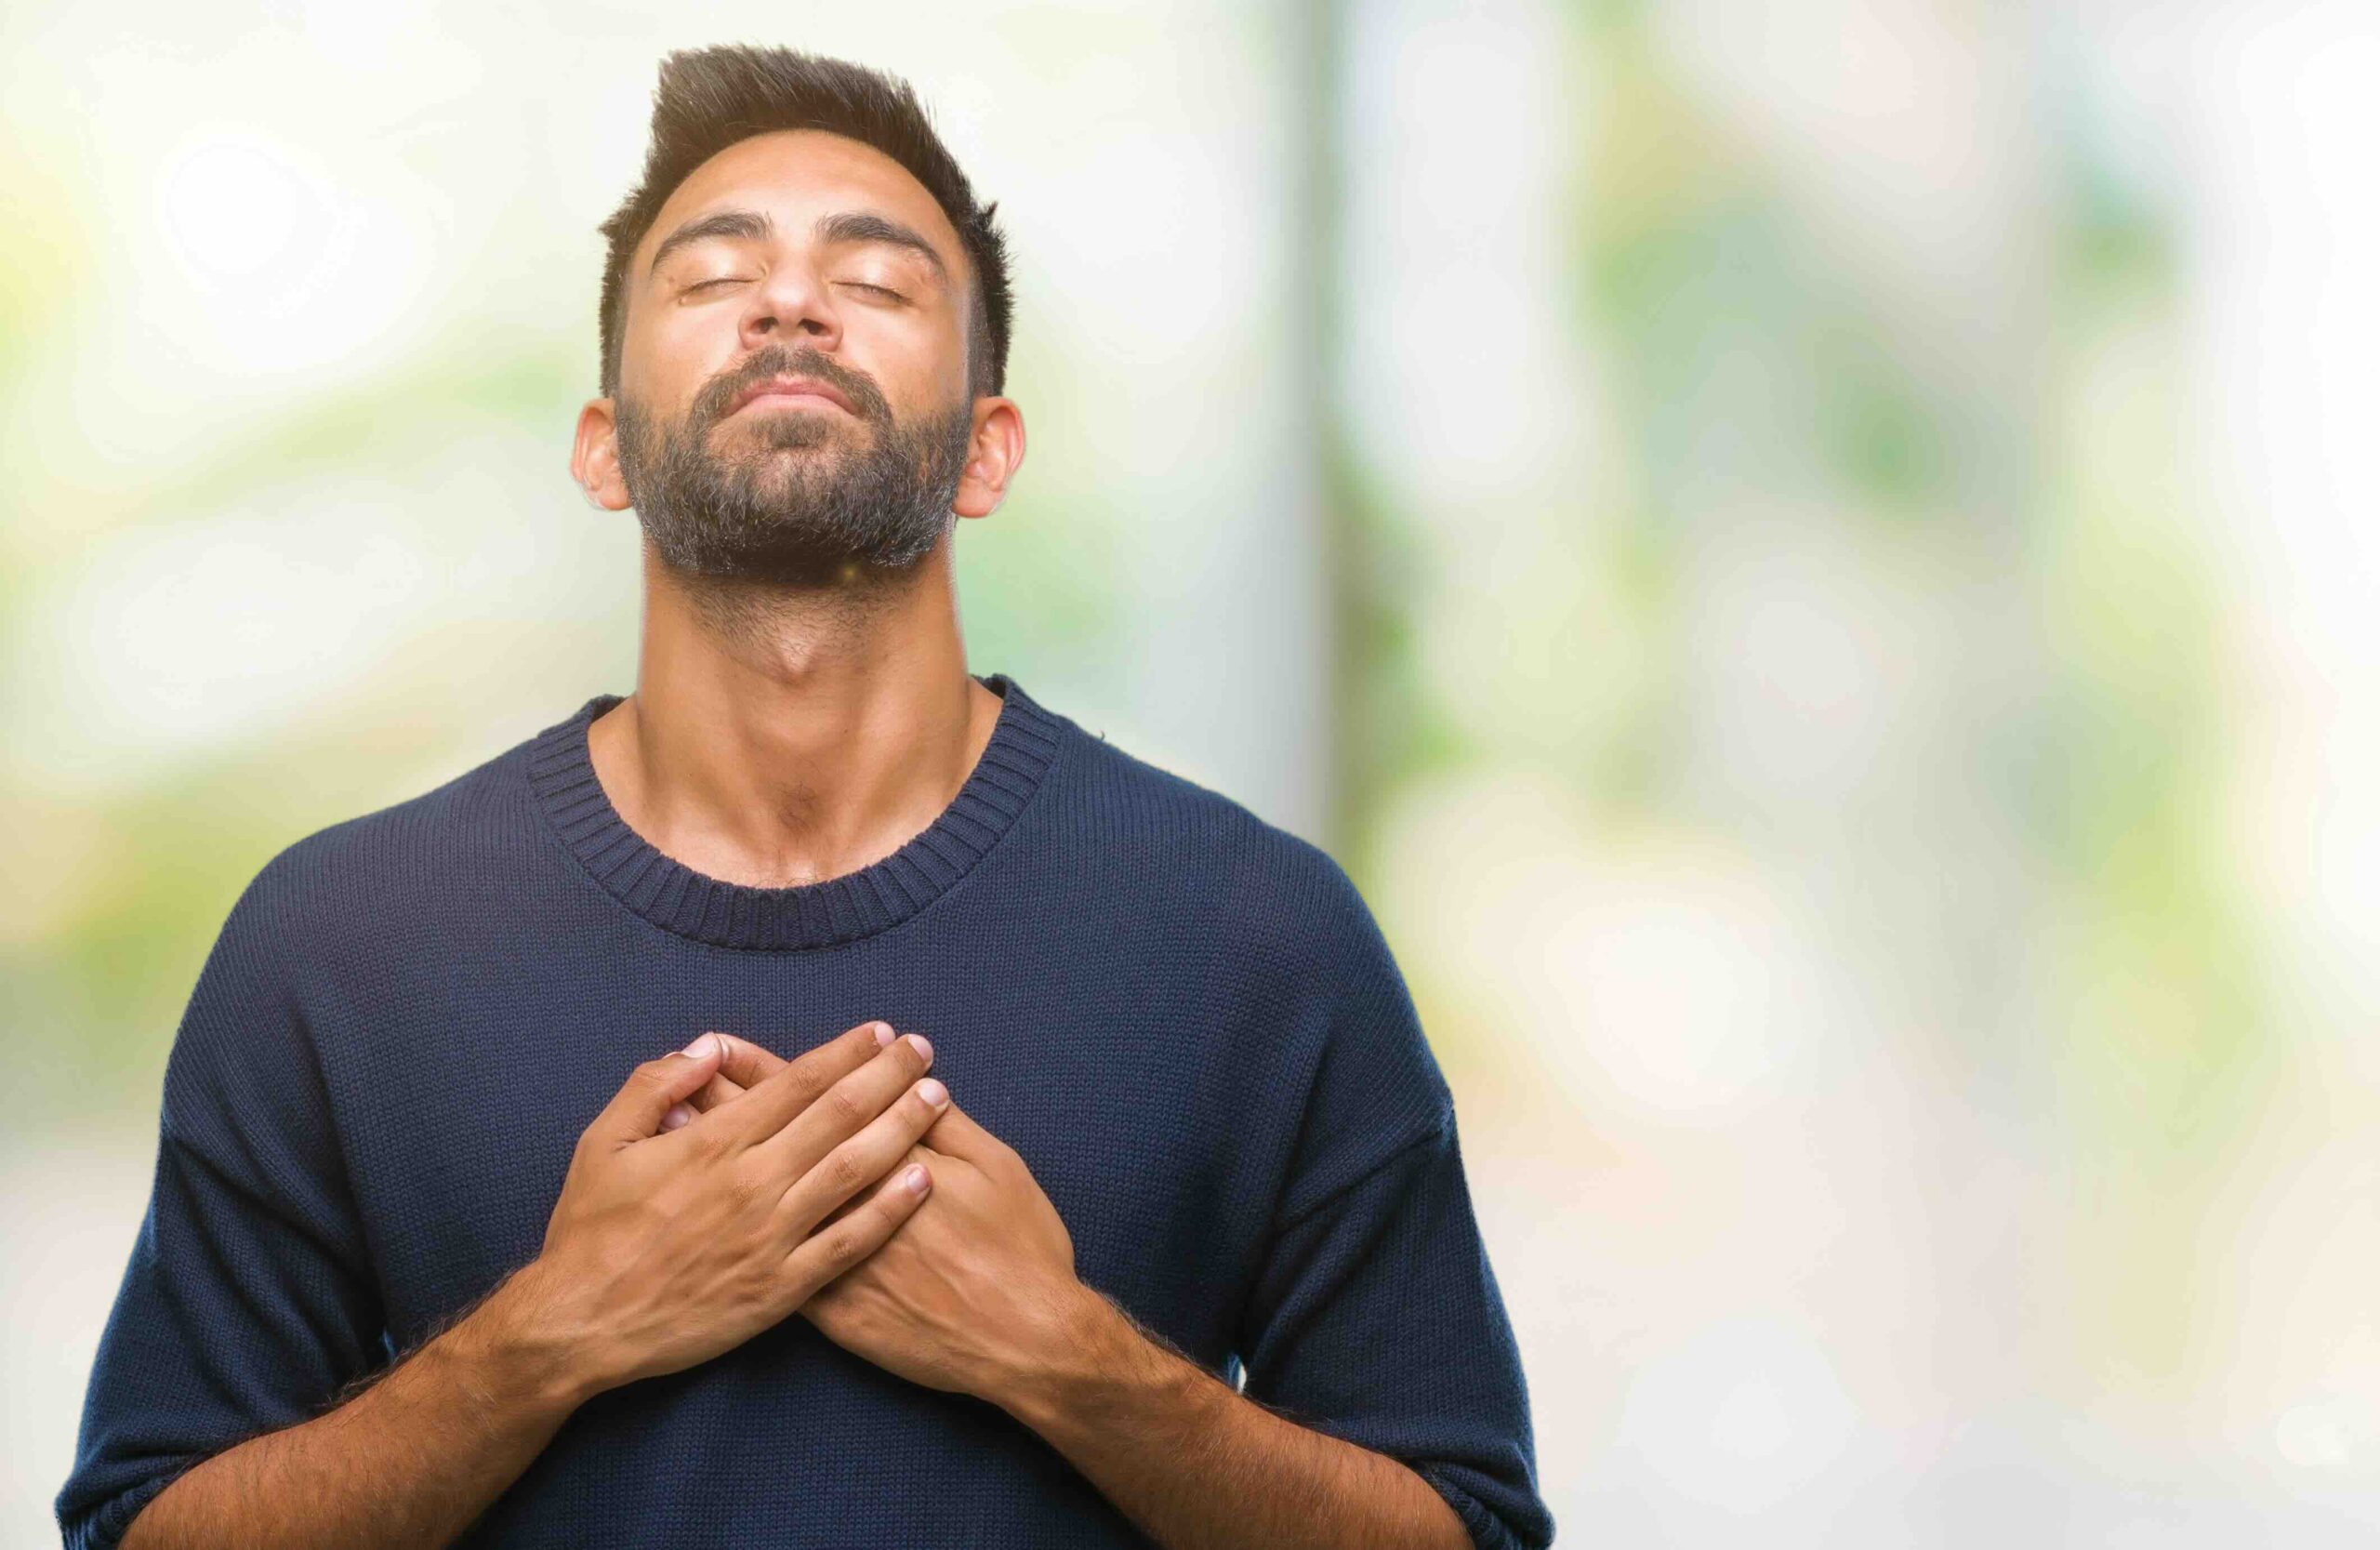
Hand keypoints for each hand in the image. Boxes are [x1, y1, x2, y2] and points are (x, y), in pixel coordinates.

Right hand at [500, 1021, 949, 1399]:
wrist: (580, 1325)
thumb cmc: (589, 1231)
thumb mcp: (602, 1142)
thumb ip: (655, 1084)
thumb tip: (708, 1047)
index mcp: (713, 1143)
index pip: (797, 1082)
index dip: (846, 1052)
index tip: (881, 1032)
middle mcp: (752, 1182)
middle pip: (839, 1115)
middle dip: (889, 1076)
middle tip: (924, 1050)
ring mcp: (772, 1237)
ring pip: (855, 1169)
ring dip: (902, 1127)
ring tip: (937, 1097)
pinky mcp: (782, 1288)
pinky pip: (849, 1243)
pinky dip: (890, 1209)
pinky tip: (923, 1181)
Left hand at [678, 1036, 1091, 1406]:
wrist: (1020, 1339)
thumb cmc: (1020, 1247)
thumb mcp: (996, 1166)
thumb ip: (948, 1125)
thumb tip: (912, 1085)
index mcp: (885, 1157)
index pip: (810, 1101)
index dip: (766, 1071)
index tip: (724, 1045)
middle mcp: (848, 1204)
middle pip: (772, 1142)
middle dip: (723, 1104)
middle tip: (674, 1078)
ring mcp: (833, 1260)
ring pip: (758, 1200)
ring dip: (714, 1165)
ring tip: (671, 1129)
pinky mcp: (828, 1309)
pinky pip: (768, 1264)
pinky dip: (730, 1233)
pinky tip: (698, 1215)